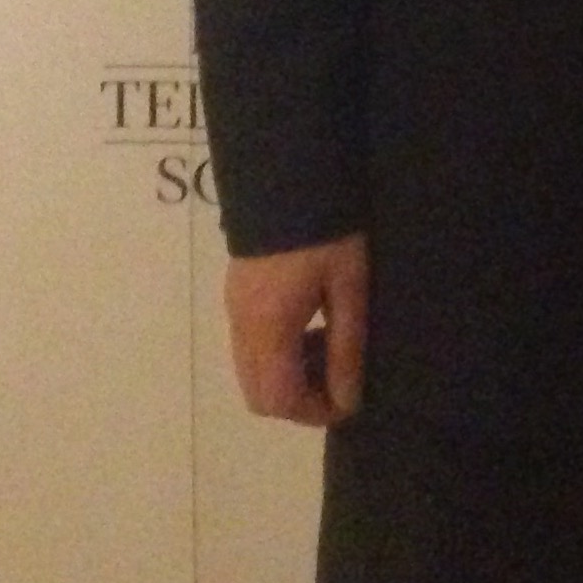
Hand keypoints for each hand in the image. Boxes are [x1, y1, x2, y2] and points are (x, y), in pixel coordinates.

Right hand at [222, 231, 369, 425]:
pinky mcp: (237, 292)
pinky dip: (279, 352)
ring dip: (289, 375)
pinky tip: (311, 323)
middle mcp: (241, 326)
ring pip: (252, 370)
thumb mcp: (349, 285)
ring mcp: (233, 308)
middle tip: (338, 374)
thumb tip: (347, 399)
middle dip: (299, 399)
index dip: (314, 411)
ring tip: (329, 344)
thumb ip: (346, 345)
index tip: (348, 400)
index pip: (278, 399)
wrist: (289, 171)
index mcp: (267, 328)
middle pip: (259, 393)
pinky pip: (250, 345)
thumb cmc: (329, 230)